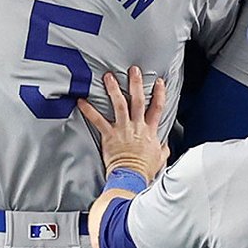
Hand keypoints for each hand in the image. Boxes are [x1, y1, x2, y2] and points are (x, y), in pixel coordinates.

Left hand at [77, 66, 168, 181]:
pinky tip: (82, 101)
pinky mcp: (109, 135)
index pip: (157, 107)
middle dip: (136, 84)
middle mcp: (137, 126)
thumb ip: (163, 148)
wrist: (132, 177)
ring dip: (114, 89)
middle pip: (138, 100)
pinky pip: (98, 120)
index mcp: (150, 131)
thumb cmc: (144, 169)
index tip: (159, 81)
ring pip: (119, 104)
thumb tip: (165, 145)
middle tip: (133, 70)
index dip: (159, 93)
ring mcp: (123, 129)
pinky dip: (89, 110)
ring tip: (108, 76)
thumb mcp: (160, 158)